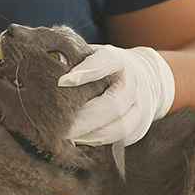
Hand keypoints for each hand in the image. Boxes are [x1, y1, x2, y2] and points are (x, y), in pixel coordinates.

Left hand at [58, 44, 174, 145]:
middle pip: (112, 104)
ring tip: (65, 137)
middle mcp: (133, 83)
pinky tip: (79, 141)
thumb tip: (47, 64)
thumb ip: (74, 59)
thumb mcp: (93, 53)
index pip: (105, 63)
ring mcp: (141, 106)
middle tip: (57, 126)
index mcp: (118, 60)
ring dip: (91, 135)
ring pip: (119, 126)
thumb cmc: (105, 64)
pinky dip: (99, 141)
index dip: (86, 72)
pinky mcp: (140, 125)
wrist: (147, 76)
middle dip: (83, 118)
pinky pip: (121, 138)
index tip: (62, 81)